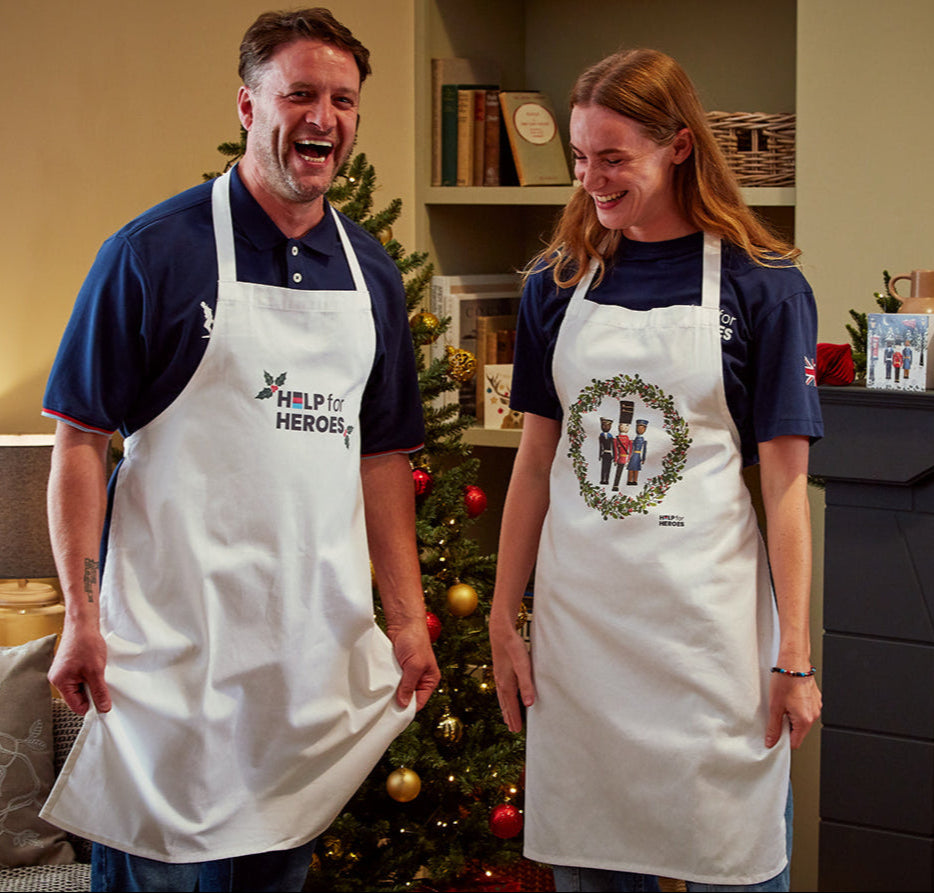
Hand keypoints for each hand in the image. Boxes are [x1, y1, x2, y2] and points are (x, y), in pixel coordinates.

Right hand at [48, 618, 110, 715]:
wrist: (82, 623)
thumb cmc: (86, 644)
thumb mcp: (96, 671)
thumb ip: (99, 692)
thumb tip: (103, 708)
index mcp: (60, 683)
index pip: (76, 706)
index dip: (91, 707)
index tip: (104, 705)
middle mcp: (58, 679)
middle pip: (78, 697)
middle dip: (91, 692)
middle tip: (103, 683)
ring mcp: (63, 672)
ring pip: (80, 687)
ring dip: (91, 683)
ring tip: (98, 671)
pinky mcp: (68, 666)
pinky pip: (80, 678)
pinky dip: (90, 676)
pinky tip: (96, 667)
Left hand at [387, 619, 439, 710]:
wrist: (403, 622)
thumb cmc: (414, 640)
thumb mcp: (414, 666)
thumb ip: (408, 685)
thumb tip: (402, 704)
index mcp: (429, 680)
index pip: (418, 702)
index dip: (407, 709)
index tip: (393, 716)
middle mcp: (419, 679)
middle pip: (408, 698)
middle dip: (398, 701)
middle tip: (384, 708)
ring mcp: (407, 674)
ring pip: (398, 690)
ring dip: (391, 692)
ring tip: (380, 698)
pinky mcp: (397, 668)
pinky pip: (391, 681)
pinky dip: (386, 684)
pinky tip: (379, 687)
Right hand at [490, 616, 534, 732]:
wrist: (501, 632)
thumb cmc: (513, 648)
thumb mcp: (523, 665)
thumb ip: (526, 684)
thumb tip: (529, 704)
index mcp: (506, 684)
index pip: (511, 706)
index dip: (515, 718)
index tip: (516, 731)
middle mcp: (500, 682)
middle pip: (505, 704)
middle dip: (509, 717)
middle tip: (513, 730)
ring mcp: (499, 677)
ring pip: (502, 698)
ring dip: (506, 709)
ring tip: (508, 718)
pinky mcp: (500, 671)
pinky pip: (502, 691)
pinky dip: (504, 699)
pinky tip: (506, 697)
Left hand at [765, 672, 820, 748]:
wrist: (794, 661)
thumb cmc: (785, 680)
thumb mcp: (775, 706)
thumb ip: (774, 727)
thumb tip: (771, 741)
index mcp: (805, 720)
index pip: (795, 742)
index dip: (783, 740)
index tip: (774, 734)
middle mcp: (814, 715)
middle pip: (799, 732)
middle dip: (787, 727)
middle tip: (776, 714)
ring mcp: (816, 706)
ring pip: (803, 720)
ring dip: (792, 717)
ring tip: (782, 703)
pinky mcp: (815, 699)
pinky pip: (806, 710)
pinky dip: (798, 708)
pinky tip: (789, 698)